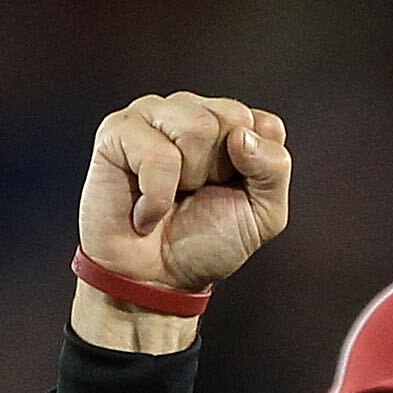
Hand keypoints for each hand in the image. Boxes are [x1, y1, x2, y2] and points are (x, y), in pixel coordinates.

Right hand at [77, 93, 289, 294]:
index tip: (229, 194)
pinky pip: (158, 154)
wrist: (156, 281)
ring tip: (171, 196)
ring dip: (188, 178)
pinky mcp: (118, 131)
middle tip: (195, 195)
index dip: (253, 170)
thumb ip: (274, 168)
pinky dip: (157, 197)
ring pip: (196, 128)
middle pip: (231, 119)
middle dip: (219, 171)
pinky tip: (145, 210)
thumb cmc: (205, 244)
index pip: (263, 125)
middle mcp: (190, 110)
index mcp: (228, 124)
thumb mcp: (263, 214)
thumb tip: (241, 135)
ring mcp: (152, 114)